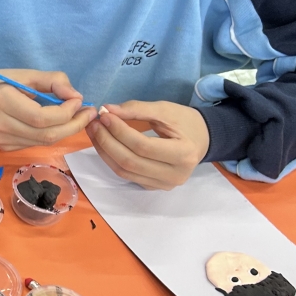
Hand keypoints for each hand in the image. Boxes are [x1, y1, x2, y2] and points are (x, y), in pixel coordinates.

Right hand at [0, 69, 97, 150]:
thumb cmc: (1, 82)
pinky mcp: (4, 147)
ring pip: (43, 142)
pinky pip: (35, 144)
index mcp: (1, 101)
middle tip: (89, 114)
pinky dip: (50, 135)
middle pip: (45, 134)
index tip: (78, 101)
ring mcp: (0, 140)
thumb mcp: (26, 74)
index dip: (66, 112)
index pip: (41, 117)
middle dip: (73, 125)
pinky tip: (57, 125)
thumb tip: (76, 97)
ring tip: (79, 118)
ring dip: (65, 131)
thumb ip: (54, 80)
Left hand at [86, 101, 210, 188]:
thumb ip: (137, 109)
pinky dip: (111, 160)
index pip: (143, 146)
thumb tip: (106, 110)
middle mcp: (175, 175)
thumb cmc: (186, 122)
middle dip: (107, 141)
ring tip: (95, 132)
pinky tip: (104, 144)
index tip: (104, 115)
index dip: (120, 131)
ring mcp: (164, 184)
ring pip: (125, 172)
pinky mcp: (154, 187)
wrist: (201, 140)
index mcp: (184, 154)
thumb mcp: (166, 110)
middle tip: (94, 124)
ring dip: (105, 151)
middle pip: (131, 162)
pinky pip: (127, 176)